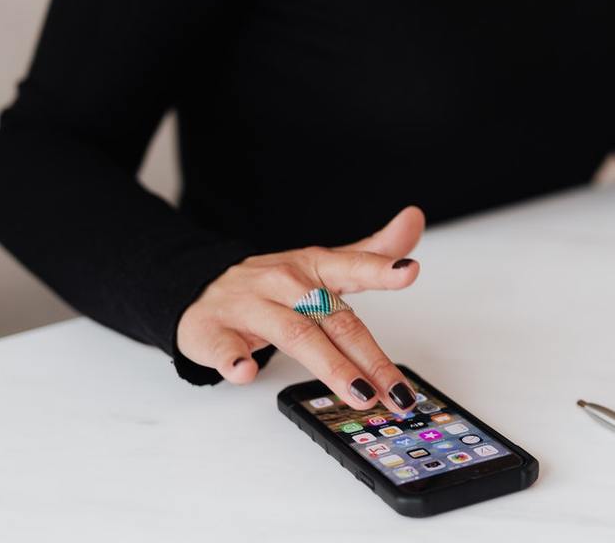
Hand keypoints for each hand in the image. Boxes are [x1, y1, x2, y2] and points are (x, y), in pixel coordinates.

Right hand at [177, 206, 425, 412]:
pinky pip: (224, 347)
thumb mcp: (323, 265)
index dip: (381, 269)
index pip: (352, 266)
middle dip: (369, 358)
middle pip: (334, 320)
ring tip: (360, 393)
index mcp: (313, 267)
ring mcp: (248, 307)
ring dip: (330, 367)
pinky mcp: (212, 332)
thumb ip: (371, 253)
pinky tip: (245, 372)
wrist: (200, 288)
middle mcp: (284, 284)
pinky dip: (234, 360)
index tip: (408, 271)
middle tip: (398, 391)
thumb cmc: (273, 286)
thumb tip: (414, 220)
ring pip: (294, 334)